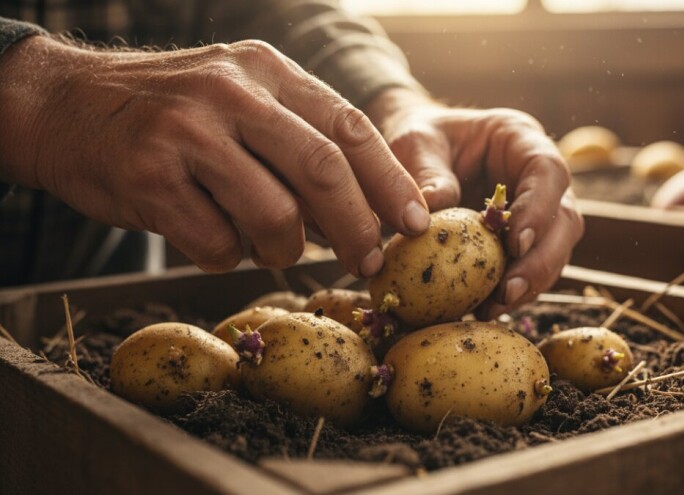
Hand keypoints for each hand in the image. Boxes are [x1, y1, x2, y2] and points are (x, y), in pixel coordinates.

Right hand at [0, 36, 429, 276]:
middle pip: (324, 170)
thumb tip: (367, 211)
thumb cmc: (170, 114)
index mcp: (265, 71)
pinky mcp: (148, 178)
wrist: (63, 105)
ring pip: (274, 216)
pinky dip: (225, 256)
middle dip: (357, 229)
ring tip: (269, 249)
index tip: (415, 223)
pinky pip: (216, 243)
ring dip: (283, 250)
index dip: (390, 181)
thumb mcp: (240, 100)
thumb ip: (299, 143)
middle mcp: (231, 93)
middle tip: (367, 263)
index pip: (350, 127)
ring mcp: (187, 133)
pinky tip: (211, 240)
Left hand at [367, 88, 583, 318]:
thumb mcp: (415, 144)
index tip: (516, 243)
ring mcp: (538, 212)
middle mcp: (540, 178)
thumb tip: (424, 220)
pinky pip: (530, 270)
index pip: (548, 171)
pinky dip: (511, 292)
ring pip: (556, 252)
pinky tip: (483, 311)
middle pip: (565, 220)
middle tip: (508, 291)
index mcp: (521, 140)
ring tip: (493, 309)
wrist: (416, 152)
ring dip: (530, 284)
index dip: (539, 209)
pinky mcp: (523, 242)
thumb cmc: (420, 139)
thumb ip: (426, 173)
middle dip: (541, 260)